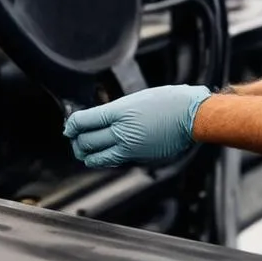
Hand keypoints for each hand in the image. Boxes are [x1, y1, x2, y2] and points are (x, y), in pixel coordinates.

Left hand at [64, 85, 211, 167]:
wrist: (193, 116)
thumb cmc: (170, 101)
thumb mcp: (137, 99)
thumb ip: (116, 111)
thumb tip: (97, 120)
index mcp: (120, 112)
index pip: (84, 121)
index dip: (72, 125)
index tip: (69, 126)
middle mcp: (122, 132)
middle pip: (86, 142)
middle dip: (76, 140)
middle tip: (74, 136)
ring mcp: (131, 149)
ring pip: (98, 158)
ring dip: (87, 154)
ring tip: (85, 148)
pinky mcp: (140, 160)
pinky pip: (115, 161)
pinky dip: (106, 158)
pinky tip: (107, 151)